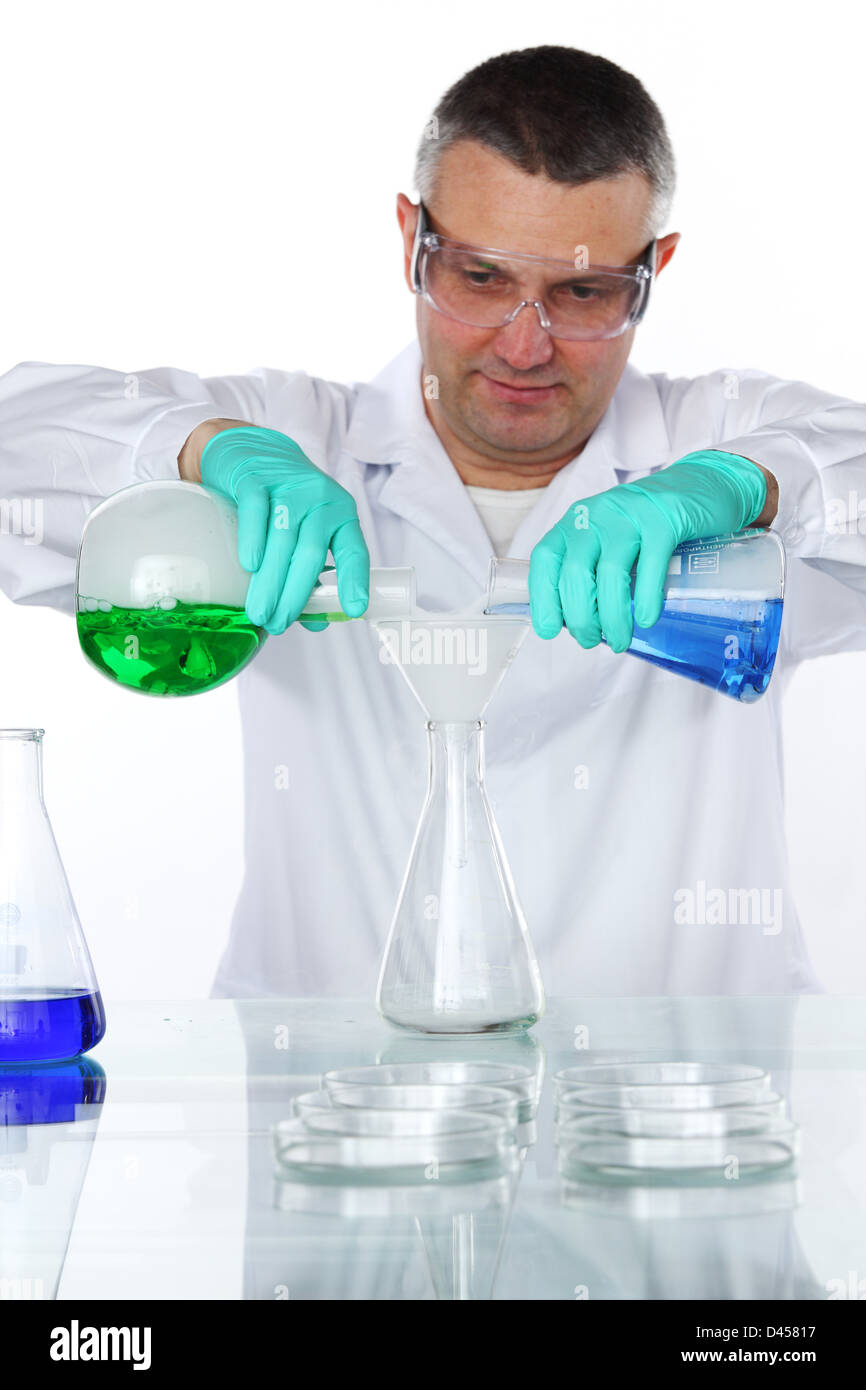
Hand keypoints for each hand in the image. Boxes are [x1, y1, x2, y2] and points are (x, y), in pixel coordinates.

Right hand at [200, 426, 369, 634]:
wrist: (251, 449)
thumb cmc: (282, 502)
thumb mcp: (304, 532)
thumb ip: (311, 576)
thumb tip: (316, 623)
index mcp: (340, 514)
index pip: (354, 549)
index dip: (355, 580)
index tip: (355, 609)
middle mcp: (320, 498)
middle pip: (311, 551)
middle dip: (295, 594)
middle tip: (278, 623)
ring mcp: (288, 486)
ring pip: (283, 538)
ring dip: (270, 580)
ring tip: (259, 612)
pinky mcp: (255, 478)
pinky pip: (256, 511)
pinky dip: (253, 540)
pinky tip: (249, 565)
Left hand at [529, 449, 766, 651]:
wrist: (705, 486)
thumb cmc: (651, 525)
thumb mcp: (610, 540)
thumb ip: (592, 570)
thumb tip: (577, 622)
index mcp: (576, 522)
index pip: (546, 560)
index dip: (543, 597)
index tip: (549, 629)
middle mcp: (597, 515)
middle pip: (576, 573)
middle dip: (580, 617)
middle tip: (591, 641)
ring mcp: (630, 515)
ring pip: (610, 573)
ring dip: (612, 617)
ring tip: (619, 641)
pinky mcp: (665, 520)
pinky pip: (651, 565)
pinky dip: (646, 598)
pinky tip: (646, 619)